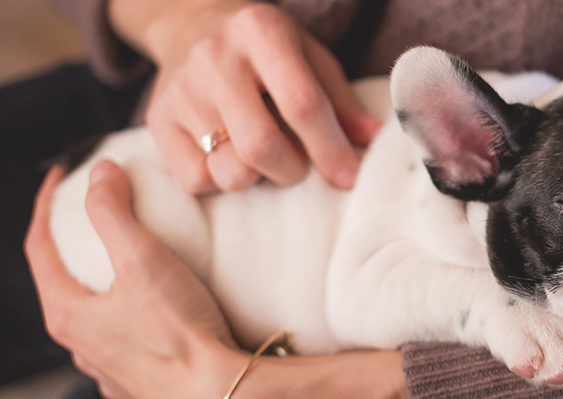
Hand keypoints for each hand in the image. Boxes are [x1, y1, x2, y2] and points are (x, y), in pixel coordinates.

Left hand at [25, 162, 239, 398]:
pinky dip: (132, 318)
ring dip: (104, 287)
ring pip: (96, 319)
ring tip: (131, 265)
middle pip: (64, 284)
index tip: (61, 178)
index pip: (39, 248)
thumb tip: (100, 173)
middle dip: (75, 248)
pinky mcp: (141, 385)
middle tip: (95, 219)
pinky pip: (126, 344)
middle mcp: (81, 347)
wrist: (220, 394)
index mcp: (69, 315)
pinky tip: (156, 313)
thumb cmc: (179, 334)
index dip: (46, 206)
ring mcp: (110, 370)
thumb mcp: (143, 259)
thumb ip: (114, 211)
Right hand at [113, 0, 380, 192]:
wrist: (191, 23)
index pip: (302, 104)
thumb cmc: (266, 49)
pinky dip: (221, 181)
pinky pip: (196, 180)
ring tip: (263, 157)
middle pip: (261, 146)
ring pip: (229, 170)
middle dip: (293, 171)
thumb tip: (374, 139)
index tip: (348, 177)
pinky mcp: (157, 120)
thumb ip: (340, 100)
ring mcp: (180, 90)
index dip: (330, 148)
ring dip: (258, 178)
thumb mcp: (310, 57)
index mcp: (261, 32)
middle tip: (300, 166)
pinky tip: (229, 156)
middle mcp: (215, 58)